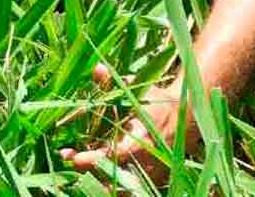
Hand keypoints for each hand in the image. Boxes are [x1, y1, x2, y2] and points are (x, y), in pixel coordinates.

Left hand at [60, 64, 197, 185]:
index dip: (93, 159)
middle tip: (67, 158)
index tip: (73, 156)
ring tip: (74, 170)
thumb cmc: (156, 101)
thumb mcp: (138, 90)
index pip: (116, 154)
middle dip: (87, 171)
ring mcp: (152, 172)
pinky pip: (130, 190)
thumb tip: (96, 69)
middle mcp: (148, 158)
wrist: (187, 117)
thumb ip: (115, 83)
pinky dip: (112, 187)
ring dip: (97, 181)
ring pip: (122, 188)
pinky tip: (94, 178)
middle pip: (114, 176)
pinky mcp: (154, 179)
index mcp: (144, 135)